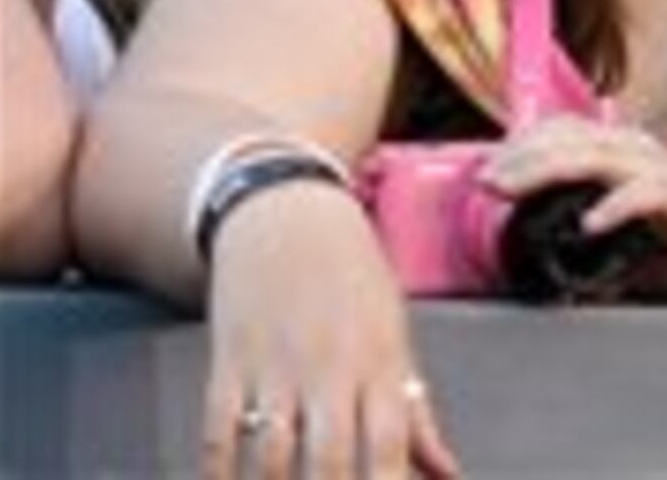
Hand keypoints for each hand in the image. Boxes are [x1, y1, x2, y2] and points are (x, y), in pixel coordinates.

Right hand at [204, 178, 460, 479]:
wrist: (289, 213)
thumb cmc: (353, 278)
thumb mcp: (396, 335)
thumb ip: (416, 411)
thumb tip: (448, 471)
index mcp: (380, 363)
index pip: (388, 444)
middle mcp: (330, 368)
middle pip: (329, 459)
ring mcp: (275, 366)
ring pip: (270, 454)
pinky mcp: (228, 361)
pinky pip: (218, 431)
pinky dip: (219, 472)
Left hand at [477, 117, 666, 315]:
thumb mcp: (646, 230)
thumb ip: (606, 225)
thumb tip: (556, 243)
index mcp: (640, 156)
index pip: (576, 130)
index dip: (529, 141)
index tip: (490, 167)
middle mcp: (653, 155)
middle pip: (578, 137)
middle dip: (524, 155)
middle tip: (484, 179)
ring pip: (603, 156)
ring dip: (549, 169)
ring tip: (510, 189)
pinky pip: (650, 194)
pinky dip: (616, 204)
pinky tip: (589, 223)